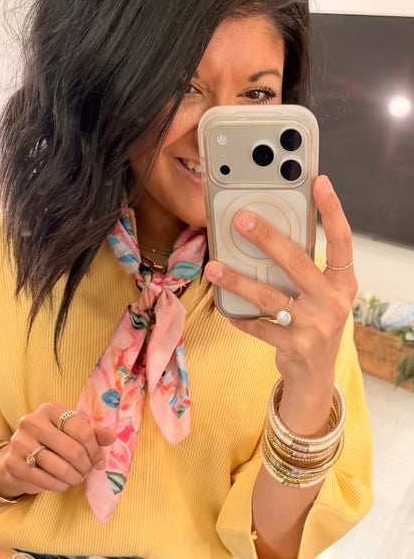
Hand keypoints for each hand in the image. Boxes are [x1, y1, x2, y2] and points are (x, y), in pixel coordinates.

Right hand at [0, 403, 115, 497]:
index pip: (83, 431)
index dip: (96, 451)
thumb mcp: (74, 435)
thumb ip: (94, 435)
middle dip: (86, 466)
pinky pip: (46, 481)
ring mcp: (20, 442)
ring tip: (76, 478)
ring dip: (74, 478)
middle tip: (87, 472)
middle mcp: (32, 421)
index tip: (99, 462)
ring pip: (60, 468)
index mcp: (50, 409)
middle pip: (73, 450)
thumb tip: (112, 435)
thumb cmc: (53, 444)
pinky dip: (60, 486)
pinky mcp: (13, 464)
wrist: (20, 458)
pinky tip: (62, 483)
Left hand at [204, 175, 356, 400]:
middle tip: (242, 220)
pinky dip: (241, 318)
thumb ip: (308, 271)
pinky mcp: (293, 346)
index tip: (319, 183)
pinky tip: (227, 310)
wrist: (316, 375)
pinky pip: (259, 326)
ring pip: (270, 297)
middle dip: (268, 239)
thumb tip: (270, 235)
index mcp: (343, 284)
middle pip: (297, 264)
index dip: (332, 211)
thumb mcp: (323, 296)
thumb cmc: (316, 324)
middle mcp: (332, 303)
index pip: (342, 241)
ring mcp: (313, 326)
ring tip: (214, 267)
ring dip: (238, 281)